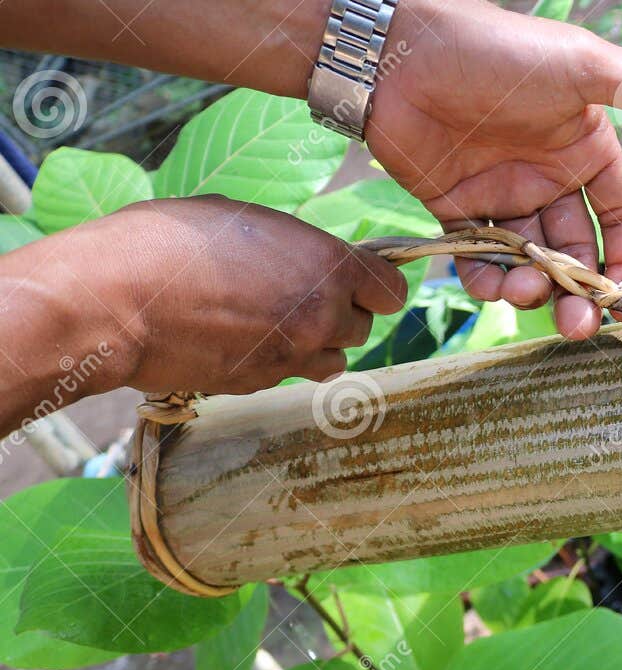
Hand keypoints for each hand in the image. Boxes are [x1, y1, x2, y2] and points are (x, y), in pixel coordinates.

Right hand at [89, 196, 407, 393]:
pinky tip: (243, 339)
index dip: (375, 286)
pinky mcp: (264, 383)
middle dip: (340, 313)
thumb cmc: (166, 242)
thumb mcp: (240, 218)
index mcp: (328, 265)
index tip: (357, 282)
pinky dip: (279, 361)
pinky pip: (290, 374)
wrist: (114, 301)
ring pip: (334, 359)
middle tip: (301, 296)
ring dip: (316, 344)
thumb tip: (306, 256)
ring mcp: (295, 356)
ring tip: (275, 322)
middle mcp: (322, 315)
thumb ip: (291, 244)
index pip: (392, 290)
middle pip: (363, 327)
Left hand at [367, 0, 621, 338]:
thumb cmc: (495, 50)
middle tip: (579, 327)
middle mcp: (547, 176)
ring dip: (534, 290)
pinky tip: (489, 285)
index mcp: (585, 149)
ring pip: (531, 262)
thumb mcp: (579, 68)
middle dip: (582, 294)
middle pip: (578, 251)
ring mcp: (501, 194)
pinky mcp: (454, 207)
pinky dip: (486, 280)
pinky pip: (479, 259)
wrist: (398, 52)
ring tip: (526, 294)